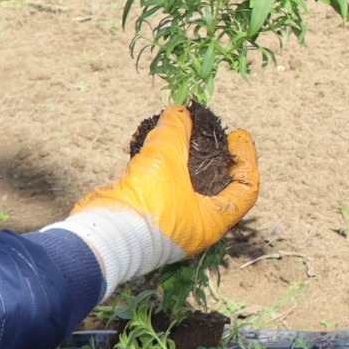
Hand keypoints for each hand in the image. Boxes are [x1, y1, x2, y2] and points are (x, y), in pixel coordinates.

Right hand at [74, 107, 258, 255]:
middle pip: (216, 185)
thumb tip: (179, 112)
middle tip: (207, 131)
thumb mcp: (164, 159)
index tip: (237, 134)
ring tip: (180, 131)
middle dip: (213, 155)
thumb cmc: (146, 205)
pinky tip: (153, 144)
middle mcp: (196, 225)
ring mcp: (171, 221)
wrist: (102, 237)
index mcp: (213, 221)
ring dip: (183, 158)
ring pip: (186, 184)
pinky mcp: (148, 215)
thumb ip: (175, 131)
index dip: (246, 158)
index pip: (246, 188)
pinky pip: (162, 186)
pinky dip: (161, 165)